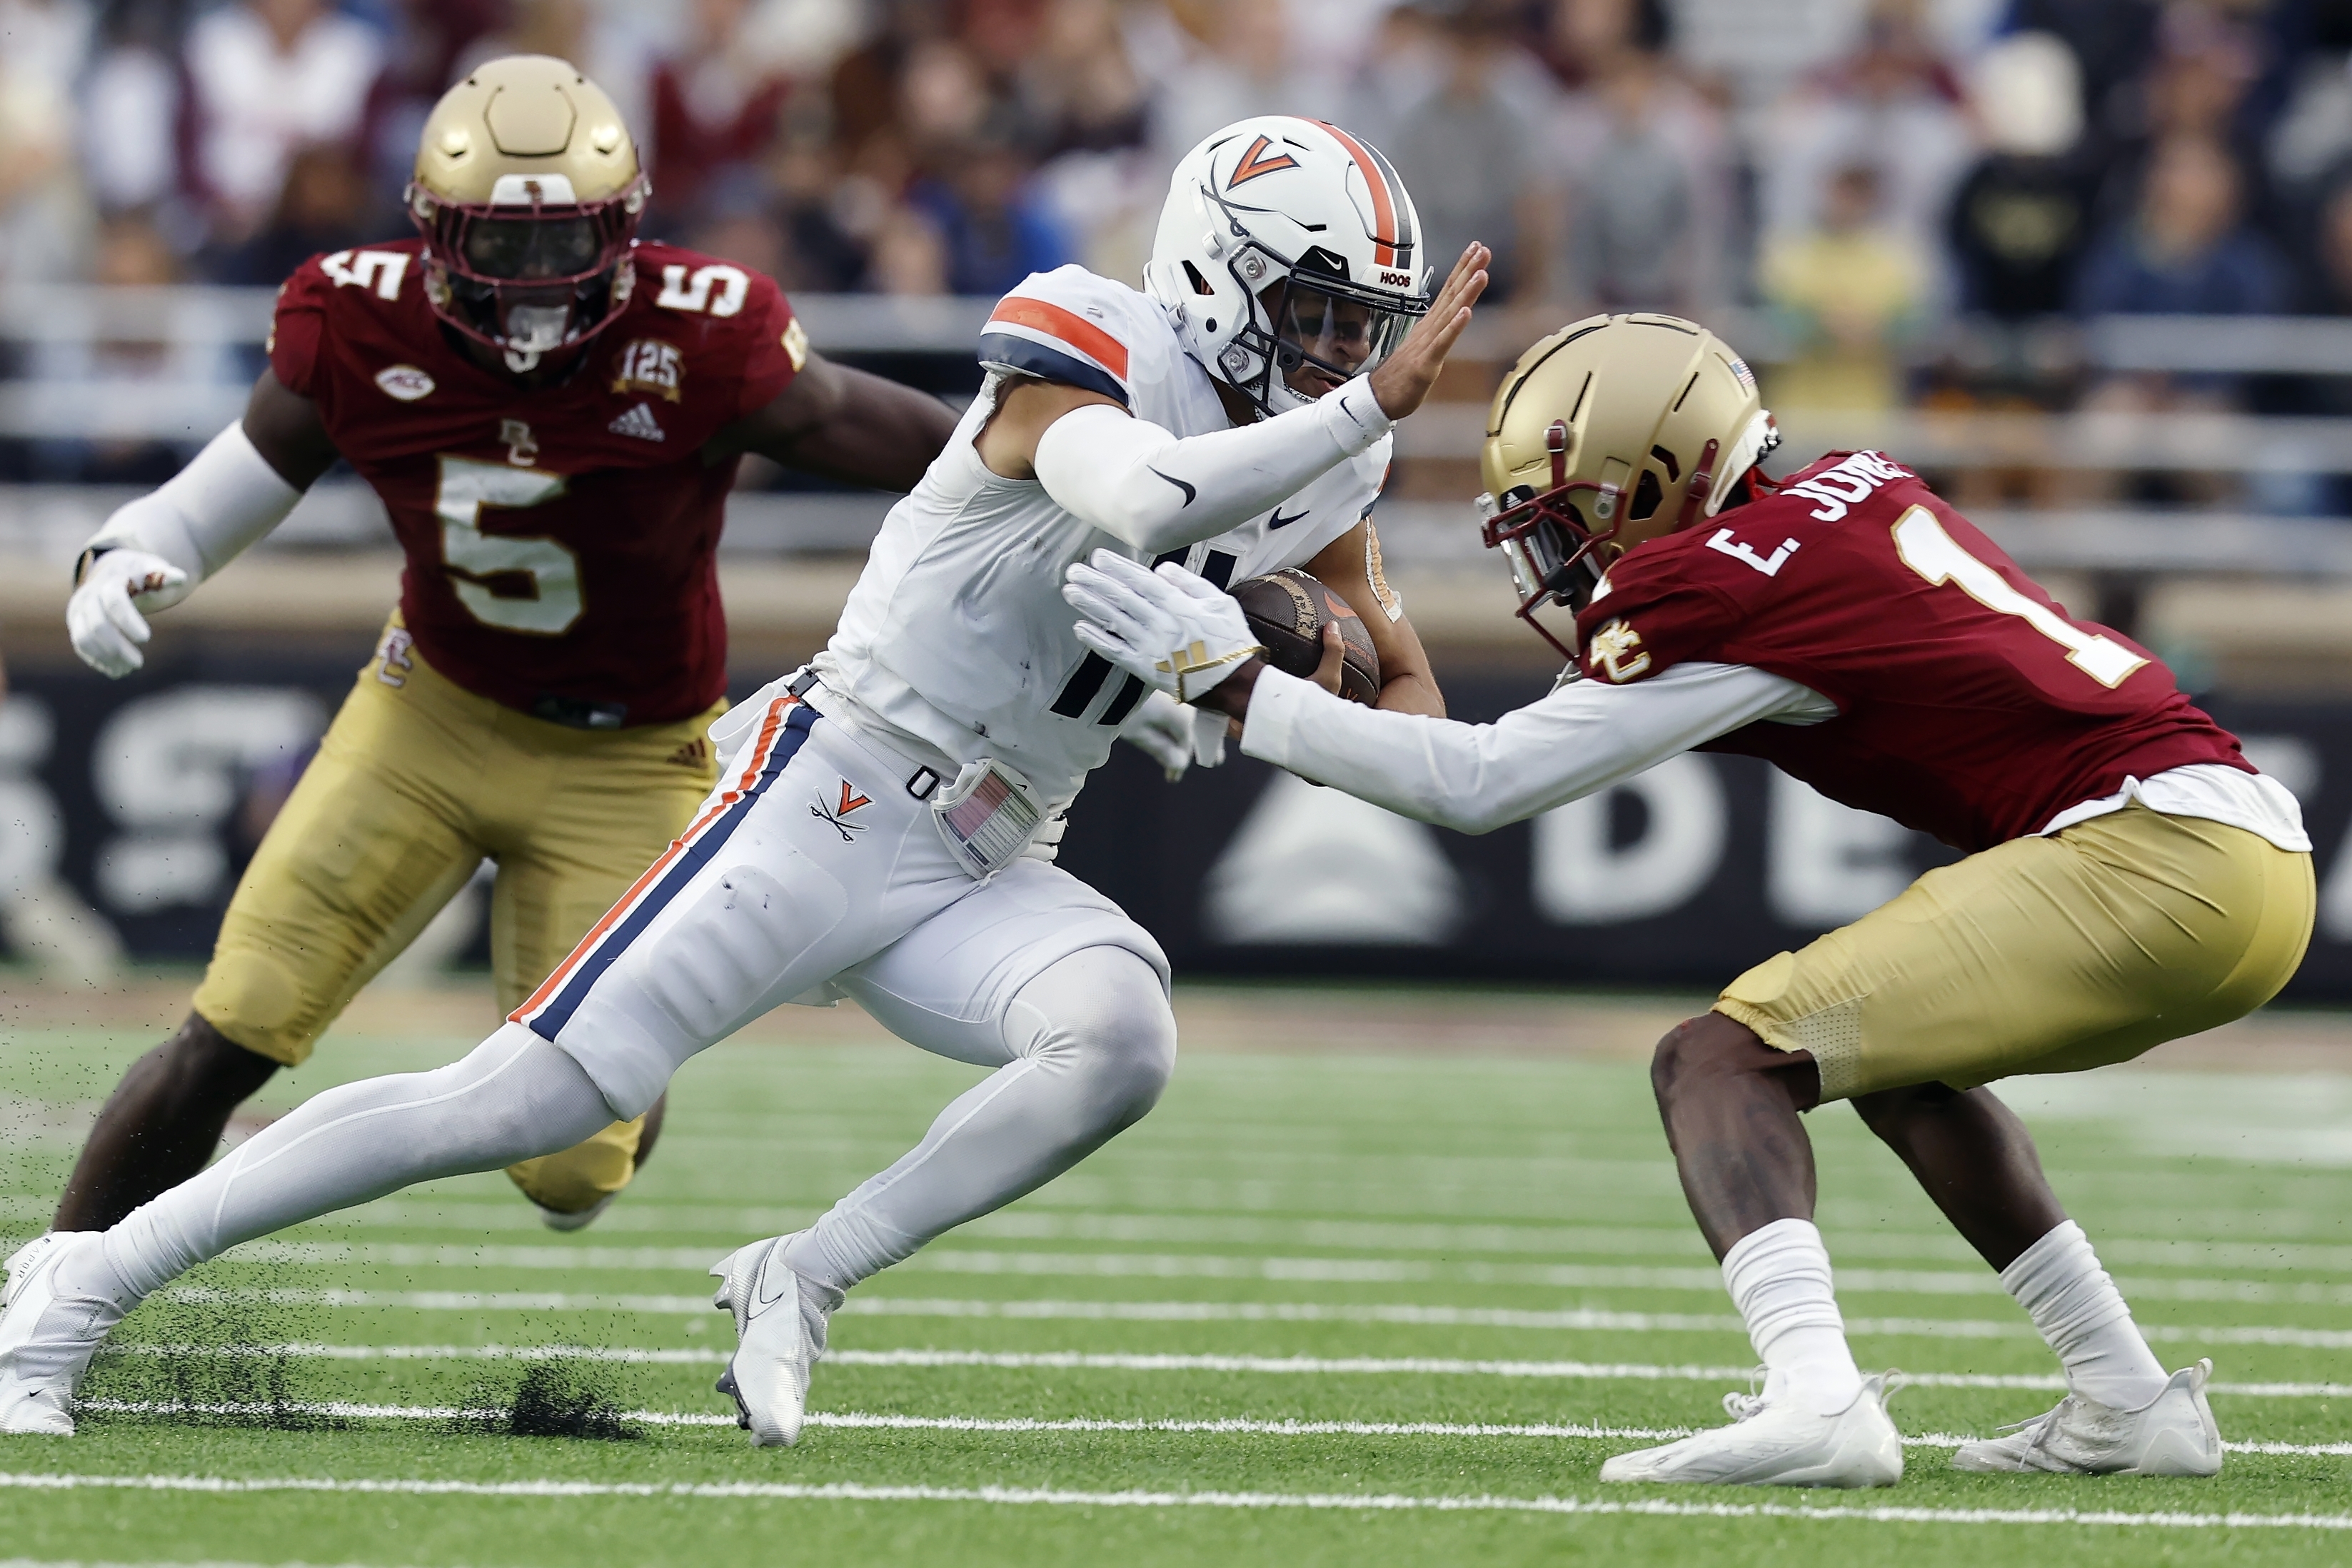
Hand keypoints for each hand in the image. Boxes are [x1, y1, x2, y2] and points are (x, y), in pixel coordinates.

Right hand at [67, 549, 189, 676]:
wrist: (116, 571)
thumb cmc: (142, 574)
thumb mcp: (155, 570)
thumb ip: (166, 576)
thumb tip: (180, 578)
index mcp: (111, 579)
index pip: (114, 600)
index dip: (128, 620)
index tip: (146, 638)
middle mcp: (89, 594)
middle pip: (97, 624)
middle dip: (117, 646)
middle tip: (138, 664)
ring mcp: (79, 609)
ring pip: (84, 638)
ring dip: (105, 657)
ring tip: (127, 671)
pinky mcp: (76, 623)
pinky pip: (80, 645)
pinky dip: (97, 660)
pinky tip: (116, 671)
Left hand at [1063, 550, 1265, 703]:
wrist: (1235, 683)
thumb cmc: (1230, 640)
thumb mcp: (1220, 602)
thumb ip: (1190, 583)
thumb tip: (1160, 569)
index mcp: (1179, 605)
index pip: (1142, 581)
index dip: (1118, 568)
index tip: (1098, 557)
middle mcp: (1160, 624)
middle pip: (1122, 598)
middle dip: (1096, 582)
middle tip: (1073, 570)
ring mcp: (1151, 647)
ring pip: (1114, 621)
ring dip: (1090, 605)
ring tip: (1070, 591)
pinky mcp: (1145, 669)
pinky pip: (1116, 652)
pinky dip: (1097, 640)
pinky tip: (1079, 628)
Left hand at [1118, 689, 1193, 781]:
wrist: (1110, 674)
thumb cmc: (1124, 706)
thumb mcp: (1140, 734)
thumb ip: (1162, 750)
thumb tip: (1179, 766)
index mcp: (1182, 717)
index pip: (1186, 745)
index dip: (1179, 763)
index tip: (1171, 778)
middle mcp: (1185, 704)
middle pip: (1187, 731)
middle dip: (1181, 749)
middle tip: (1179, 766)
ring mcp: (1176, 693)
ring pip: (1181, 720)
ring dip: (1176, 736)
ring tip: (1170, 750)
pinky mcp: (1164, 687)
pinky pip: (1174, 710)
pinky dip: (1170, 724)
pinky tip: (1164, 730)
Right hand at [1367, 242, 1489, 420]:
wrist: (1377, 398)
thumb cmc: (1400, 376)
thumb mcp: (1423, 349)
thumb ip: (1437, 333)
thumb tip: (1450, 319)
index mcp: (1429, 325)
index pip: (1448, 291)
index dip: (1463, 269)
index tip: (1476, 249)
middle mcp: (1428, 330)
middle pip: (1451, 295)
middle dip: (1468, 271)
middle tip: (1483, 250)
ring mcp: (1426, 345)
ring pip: (1449, 314)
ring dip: (1466, 292)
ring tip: (1480, 273)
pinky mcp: (1425, 363)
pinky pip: (1442, 343)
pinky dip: (1454, 327)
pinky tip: (1466, 313)